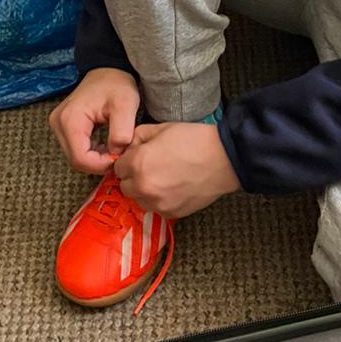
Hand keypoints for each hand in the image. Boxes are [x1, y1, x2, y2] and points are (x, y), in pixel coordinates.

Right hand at [49, 68, 140, 173]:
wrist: (108, 70)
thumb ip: (122, 133)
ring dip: (95, 159)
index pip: (80, 158)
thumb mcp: (125, 106)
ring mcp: (58, 125)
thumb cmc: (116, 84)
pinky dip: (90, 152)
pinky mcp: (63, 126)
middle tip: (117, 155)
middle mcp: (58, 123)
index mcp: (70, 119)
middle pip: (75, 160)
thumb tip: (116, 154)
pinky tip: (104, 145)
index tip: (119, 158)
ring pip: (75, 156)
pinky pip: (75, 148)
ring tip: (113, 149)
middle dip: (98, 163)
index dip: (100, 165)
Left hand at [113, 123, 239, 218]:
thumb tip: (127, 147)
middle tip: (151, 167)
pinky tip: (174, 186)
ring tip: (163, 177)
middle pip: (125, 186)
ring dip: (145, 190)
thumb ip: (137, 137)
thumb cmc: (193, 140)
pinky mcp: (170, 212)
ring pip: (139, 199)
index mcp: (137, 164)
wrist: (223, 159)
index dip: (128, 161)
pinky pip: (156, 207)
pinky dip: (160, 199)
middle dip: (133, 176)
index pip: (117, 168)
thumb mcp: (160, 128)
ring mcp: (157, 203)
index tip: (138, 157)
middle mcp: (143, 187)